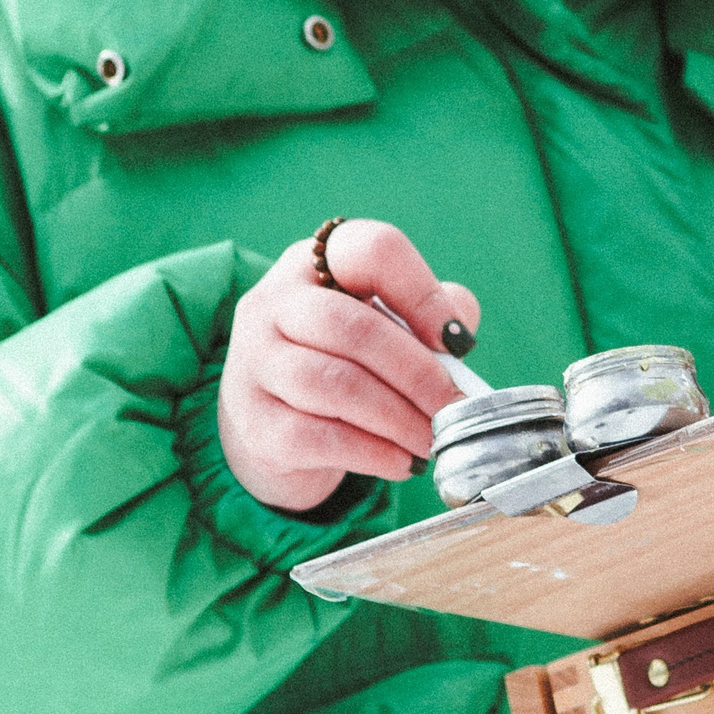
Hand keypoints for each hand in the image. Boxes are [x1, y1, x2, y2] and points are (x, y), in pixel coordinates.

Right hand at [218, 221, 481, 514]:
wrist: (272, 425)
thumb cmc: (346, 361)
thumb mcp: (384, 322)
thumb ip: (430, 315)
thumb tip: (458, 338)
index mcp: (315, 262)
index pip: (372, 251)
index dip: (423, 294)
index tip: (458, 342)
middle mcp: (273, 304)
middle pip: (353, 328)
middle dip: (418, 374)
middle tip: (456, 406)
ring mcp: (255, 364)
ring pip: (337, 385)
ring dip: (399, 418)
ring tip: (434, 438)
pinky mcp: (255, 425)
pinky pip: (320, 437)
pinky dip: (373, 452)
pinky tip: (401, 461)